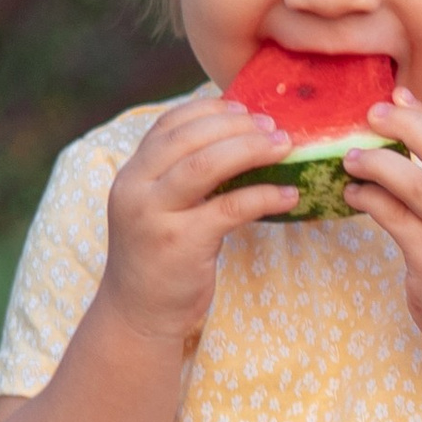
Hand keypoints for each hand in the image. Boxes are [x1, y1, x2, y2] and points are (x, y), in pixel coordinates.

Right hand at [96, 94, 297, 344]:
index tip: (245, 109)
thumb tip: (238, 138)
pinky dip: (264, 196)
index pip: (168, 125)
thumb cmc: (159, 256)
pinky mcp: (182, 244)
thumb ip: (180, 175)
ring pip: (206, 166)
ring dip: (251, 150)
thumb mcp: (158, 207)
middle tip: (274, 127)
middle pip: (190, 139)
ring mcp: (155, 216)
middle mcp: (136, 189)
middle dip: (237, 127)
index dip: (209, 111)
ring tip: (286, 148)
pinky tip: (290, 195)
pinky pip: (230, 209)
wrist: (138, 313)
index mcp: (131, 174)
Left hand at [338, 85, 421, 368]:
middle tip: (368, 113)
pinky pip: (395, 220)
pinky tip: (353, 195)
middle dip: (403, 126)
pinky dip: (370, 201)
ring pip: (416, 185)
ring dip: (378, 164)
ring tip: (349, 157)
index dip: (421, 116)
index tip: (392, 96)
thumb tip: (409, 125)